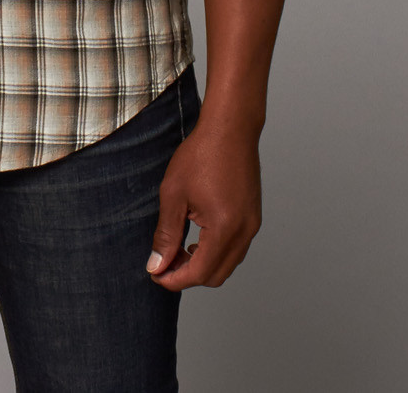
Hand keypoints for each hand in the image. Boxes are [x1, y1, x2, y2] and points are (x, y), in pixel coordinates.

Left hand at [146, 114, 262, 289]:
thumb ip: (166, 234)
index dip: (174, 279)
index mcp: (224, 228)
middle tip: (163, 262)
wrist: (230, 127)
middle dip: (187, 275)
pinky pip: (235, 248)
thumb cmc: (202, 154)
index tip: (155, 273)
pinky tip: (197, 236)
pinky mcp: (253, 217)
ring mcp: (252, 225)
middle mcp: (244, 232)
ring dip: (203, 265)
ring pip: (228, 264)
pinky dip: (216, 252)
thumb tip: (157, 265)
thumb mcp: (174, 194)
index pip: (199, 273)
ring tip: (178, 249)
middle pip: (216, 276)